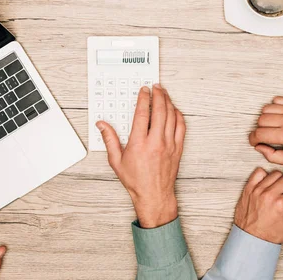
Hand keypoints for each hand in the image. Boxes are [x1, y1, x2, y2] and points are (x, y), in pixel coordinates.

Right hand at [97, 84, 185, 228]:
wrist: (154, 195)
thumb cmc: (136, 180)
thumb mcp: (116, 161)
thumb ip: (109, 140)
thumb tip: (102, 125)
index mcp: (139, 143)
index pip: (142, 114)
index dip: (143, 99)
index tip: (144, 90)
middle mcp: (156, 142)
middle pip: (159, 111)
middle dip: (158, 95)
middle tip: (156, 87)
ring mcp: (169, 145)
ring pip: (172, 116)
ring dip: (168, 102)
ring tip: (164, 94)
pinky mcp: (178, 149)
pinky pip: (181, 127)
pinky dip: (178, 115)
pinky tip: (174, 110)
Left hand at [234, 168, 282, 243]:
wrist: (249, 238)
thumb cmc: (270, 234)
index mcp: (281, 205)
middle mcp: (269, 195)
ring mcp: (257, 190)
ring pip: (276, 174)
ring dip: (282, 180)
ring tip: (282, 189)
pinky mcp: (248, 188)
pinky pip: (259, 172)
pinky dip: (266, 175)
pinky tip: (269, 184)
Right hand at [249, 97, 282, 165]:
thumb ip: (273, 156)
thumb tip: (259, 148)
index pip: (260, 134)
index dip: (253, 139)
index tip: (255, 141)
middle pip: (261, 120)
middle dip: (259, 129)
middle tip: (266, 135)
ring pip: (266, 109)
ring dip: (265, 118)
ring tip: (272, 125)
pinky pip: (276, 100)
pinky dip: (274, 107)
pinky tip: (278, 115)